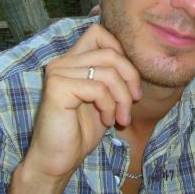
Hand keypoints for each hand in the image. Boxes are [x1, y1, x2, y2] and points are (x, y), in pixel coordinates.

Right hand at [22, 24, 141, 182]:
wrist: (57, 161)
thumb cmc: (81, 131)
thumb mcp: (105, 97)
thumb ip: (113, 74)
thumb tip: (137, 57)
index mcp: (72, 60)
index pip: (99, 32)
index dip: (121, 50)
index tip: (130, 80)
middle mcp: (62, 61)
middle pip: (110, 52)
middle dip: (130, 77)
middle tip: (133, 101)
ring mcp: (58, 72)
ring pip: (108, 71)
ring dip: (122, 98)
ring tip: (120, 117)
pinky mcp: (57, 87)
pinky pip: (98, 88)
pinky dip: (109, 106)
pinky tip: (107, 121)